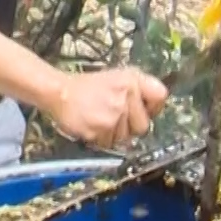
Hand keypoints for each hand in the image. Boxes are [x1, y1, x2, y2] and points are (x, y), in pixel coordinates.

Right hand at [46, 67, 169, 148]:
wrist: (60, 93)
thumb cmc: (89, 86)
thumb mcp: (119, 76)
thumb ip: (140, 88)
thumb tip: (155, 107)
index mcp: (132, 81)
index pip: (160, 96)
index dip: (154, 108)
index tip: (146, 111)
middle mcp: (125, 97)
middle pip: (143, 126)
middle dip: (132, 126)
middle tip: (117, 118)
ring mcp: (112, 115)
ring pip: (125, 138)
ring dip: (115, 134)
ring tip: (102, 120)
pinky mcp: (99, 130)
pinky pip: (109, 144)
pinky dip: (102, 139)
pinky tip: (94, 126)